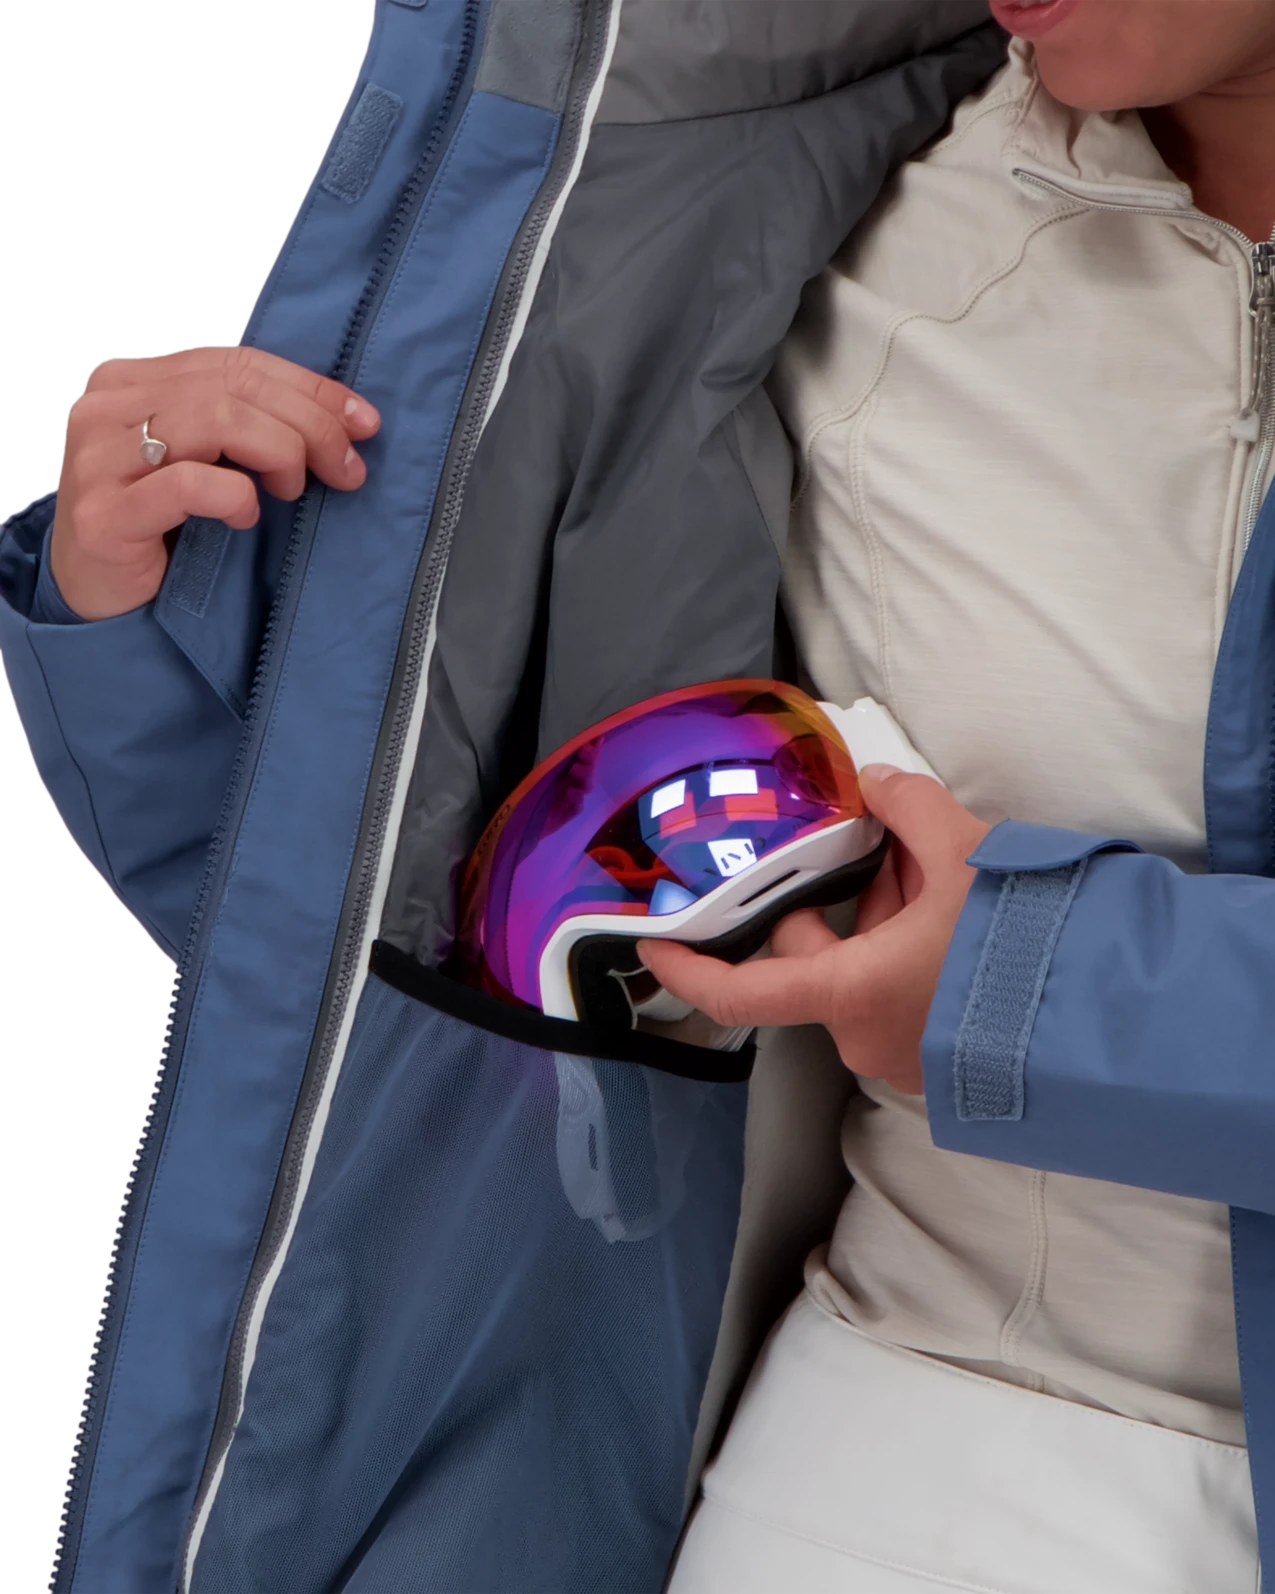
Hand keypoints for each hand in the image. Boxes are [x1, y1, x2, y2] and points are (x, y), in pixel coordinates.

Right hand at [49, 346, 380, 619]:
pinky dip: (235, 496)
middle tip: (346, 468)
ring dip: (279, 453)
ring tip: (292, 491)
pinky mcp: (104, 515)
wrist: (95, 598)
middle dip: (310, 425)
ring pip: (214, 420)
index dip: (310, 387)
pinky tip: (246, 518)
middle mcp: (108, 408)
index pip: (237, 361)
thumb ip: (246, 425)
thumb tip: (345, 418)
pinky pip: (188, 484)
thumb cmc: (160, 529)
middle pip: (233, 388)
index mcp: (133, 380)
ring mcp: (100, 459)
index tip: (363, 422)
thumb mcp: (204, 461)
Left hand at [636, 766, 991, 1093]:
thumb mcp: (964, 853)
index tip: (657, 950)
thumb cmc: (1026, 945)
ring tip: (935, 869)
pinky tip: (955, 910)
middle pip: (814, 960)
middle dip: (836, 900)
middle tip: (876, 847)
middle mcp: (864, 1035)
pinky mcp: (940, 1057)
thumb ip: (908, 806)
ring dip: (883, 921)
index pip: (742, 993)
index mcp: (849, 992)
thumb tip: (878, 780)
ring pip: (862, 972)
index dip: (691, 969)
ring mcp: (903, 1054)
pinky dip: (910, 951)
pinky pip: (900, 994)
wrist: (1112, 1015)